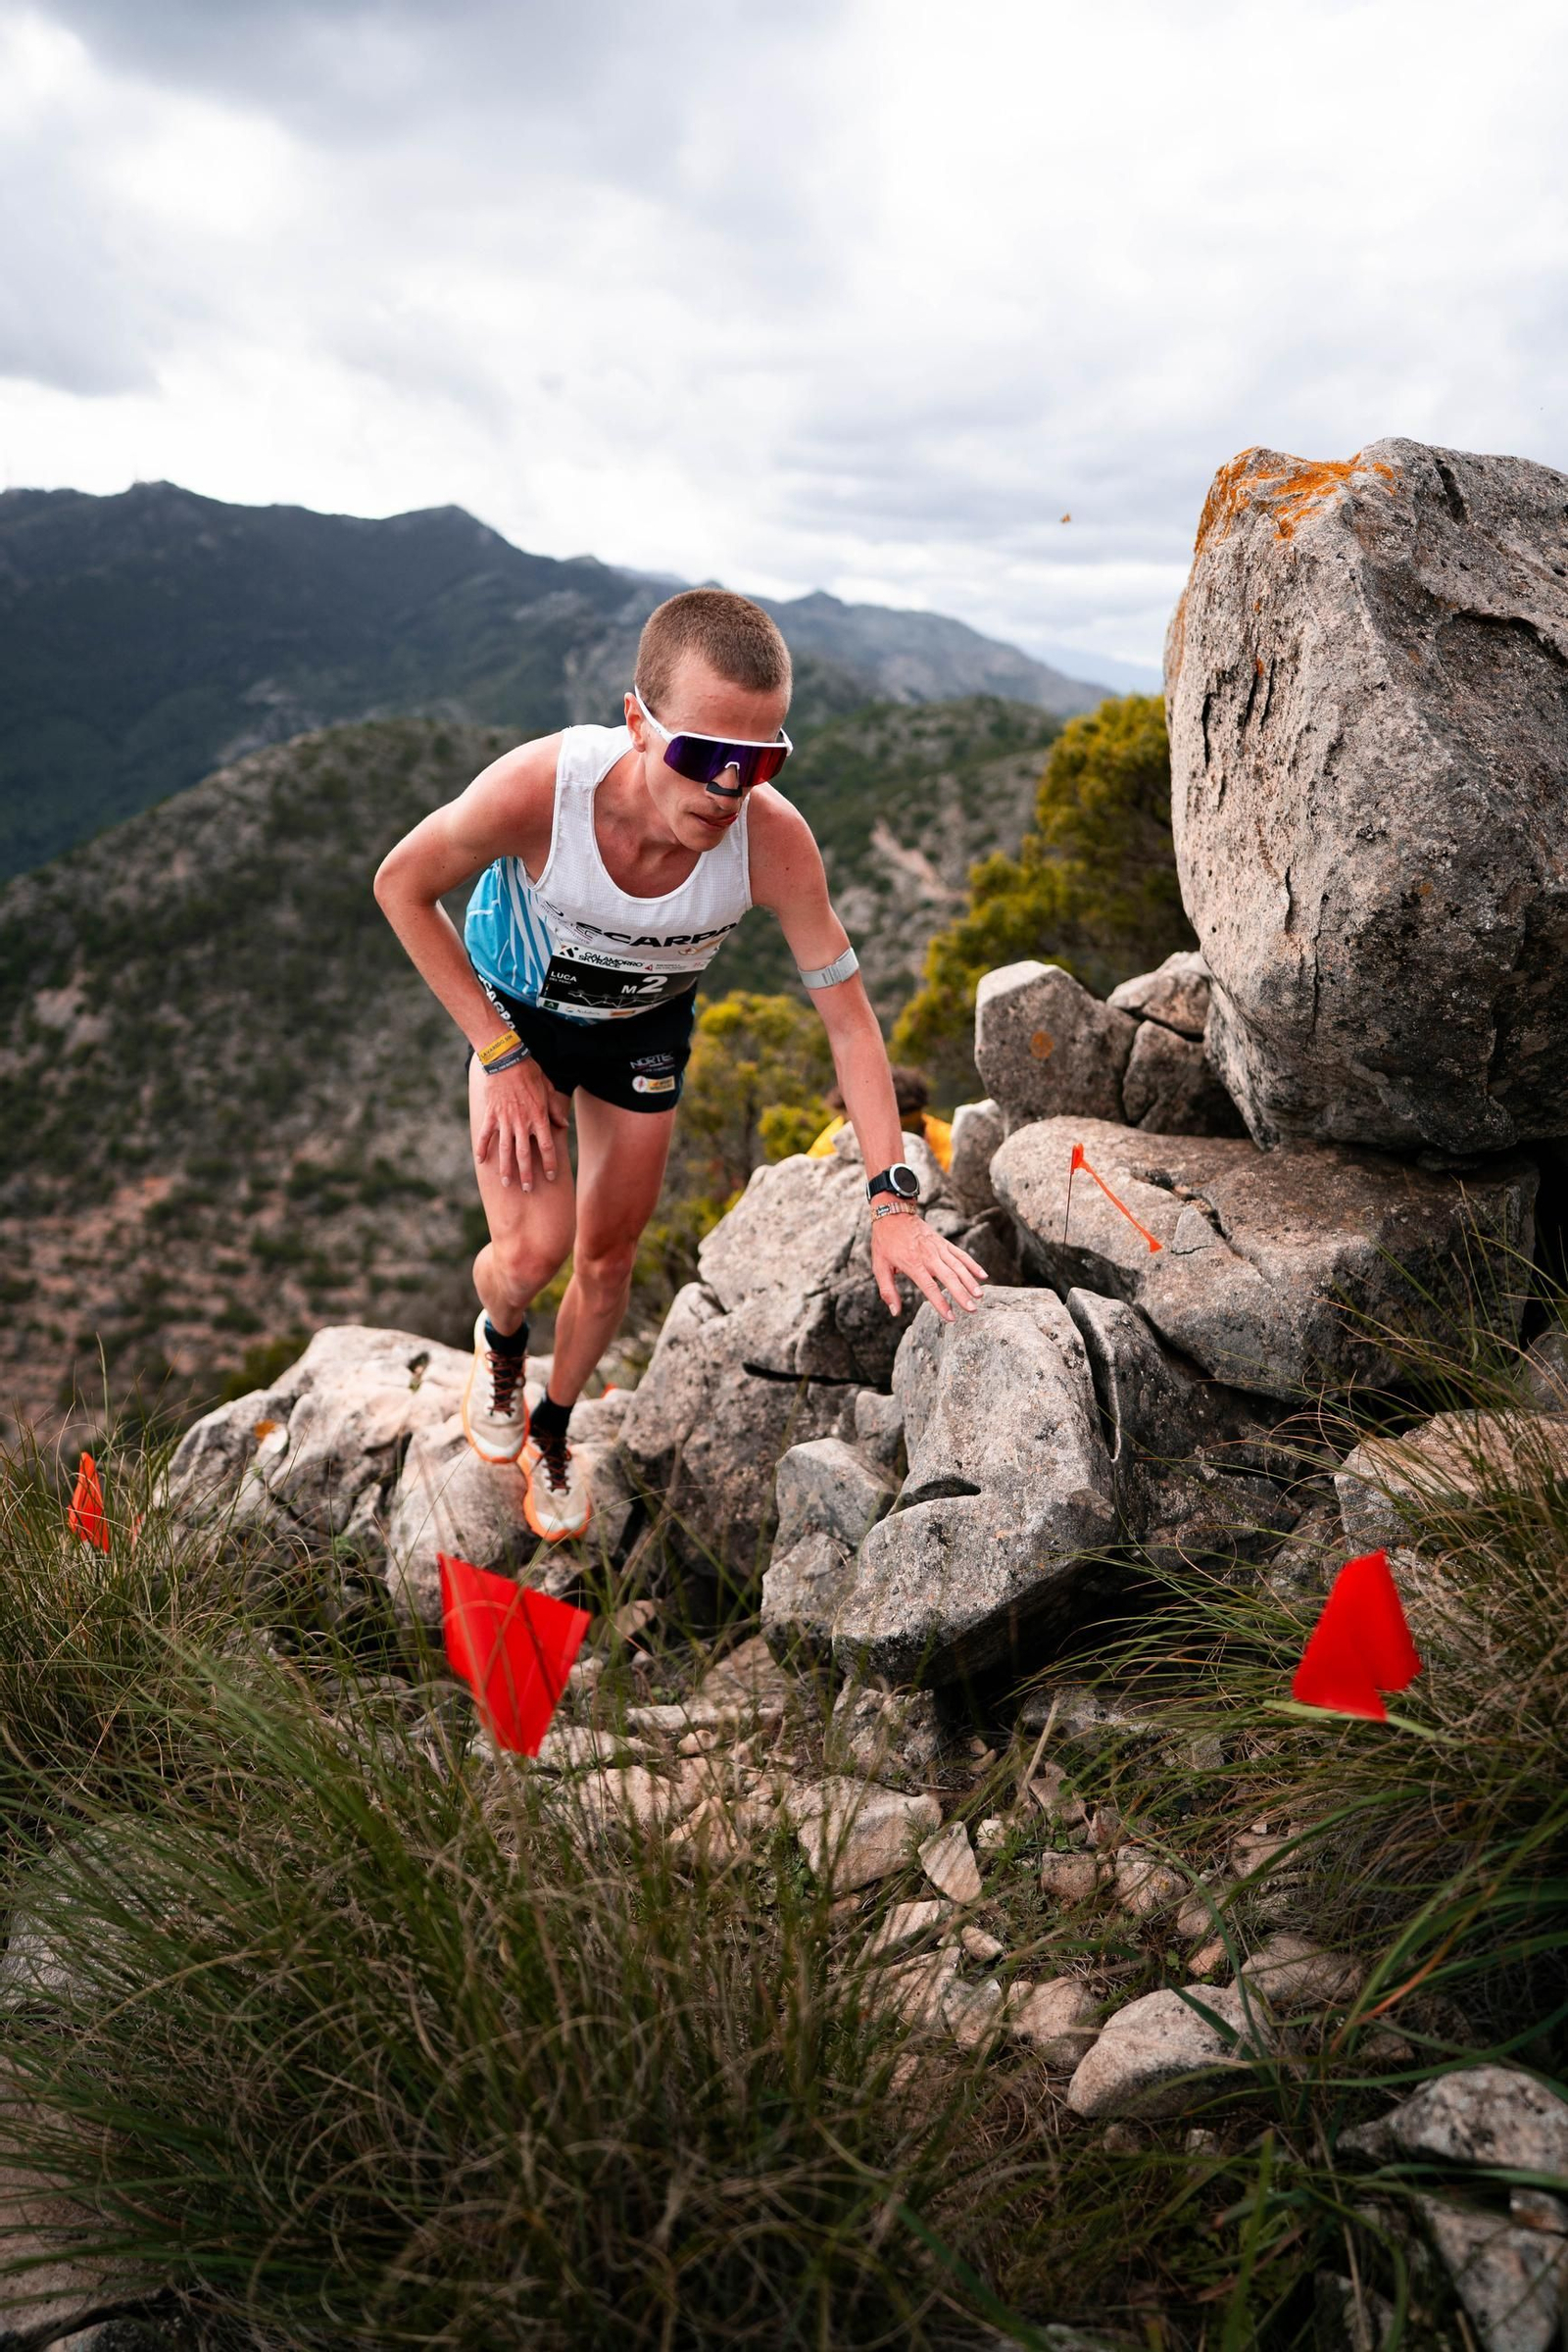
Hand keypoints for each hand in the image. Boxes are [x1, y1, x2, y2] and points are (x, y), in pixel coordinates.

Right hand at [474, 1058, 570, 1191]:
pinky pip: (485, 1136)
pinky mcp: (490, 1115)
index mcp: (539, 1117)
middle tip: (527, 1189)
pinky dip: (482, 1149)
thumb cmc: (530, 1072)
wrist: (506, 1060)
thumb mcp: (548, 1089)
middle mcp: (522, 1123)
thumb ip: (555, 1109)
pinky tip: (481, 1162)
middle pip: (525, 1154)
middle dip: (527, 1174)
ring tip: (506, 1183)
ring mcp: (505, 1120)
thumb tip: (563, 1125)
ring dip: (505, 1168)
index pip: (547, 1146)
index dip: (550, 1163)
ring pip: (505, 1150)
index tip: (551, 1176)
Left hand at [871, 1212, 988, 1322]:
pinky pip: (961, 1254)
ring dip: (970, 1281)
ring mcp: (938, 1248)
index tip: (950, 1317)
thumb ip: (888, 1291)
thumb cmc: (885, 1243)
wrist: (893, 1213)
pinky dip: (972, 1264)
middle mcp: (928, 1256)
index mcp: (913, 1264)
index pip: (930, 1287)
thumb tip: (895, 1312)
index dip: (941, 1303)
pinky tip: (982, 1275)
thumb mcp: (879, 1267)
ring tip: (979, 1296)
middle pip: (949, 1277)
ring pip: (958, 1266)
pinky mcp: (943, 1242)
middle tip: (972, 1309)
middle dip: (961, 1294)